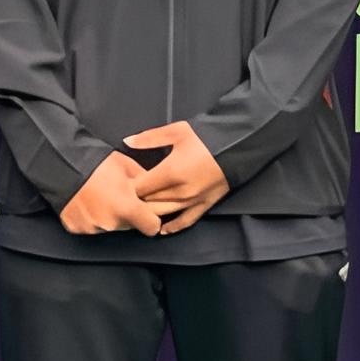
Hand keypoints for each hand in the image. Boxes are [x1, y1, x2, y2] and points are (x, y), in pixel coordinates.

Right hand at [59, 153, 162, 236]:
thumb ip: (145, 184)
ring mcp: (91, 227)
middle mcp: (110, 223)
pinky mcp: (76, 228)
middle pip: (129, 226)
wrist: (61, 162)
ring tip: (99, 196)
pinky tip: (86, 201)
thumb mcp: (129, 166)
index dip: (151, 218)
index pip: (152, 227)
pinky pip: (90, 226)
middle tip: (118, 195)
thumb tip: (156, 192)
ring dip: (109, 216)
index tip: (146, 210)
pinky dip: (91, 217)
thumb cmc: (96, 161)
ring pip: (109, 226)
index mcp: (127, 208)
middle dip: (128, 214)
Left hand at [126, 121, 230, 235]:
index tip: (122, 183)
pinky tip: (162, 230)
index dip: (129, 186)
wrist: (237, 145)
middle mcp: (180, 191)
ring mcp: (193, 200)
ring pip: (164, 213)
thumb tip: (127, 142)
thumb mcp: (176, 131)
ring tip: (139, 210)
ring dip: (150, 212)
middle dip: (137, 200)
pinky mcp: (205, 205)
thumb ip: (149, 138)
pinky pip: (186, 220)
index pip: (141, 187)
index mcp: (171, 172)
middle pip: (150, 202)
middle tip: (126, 197)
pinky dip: (173, 227)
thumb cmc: (205, 137)